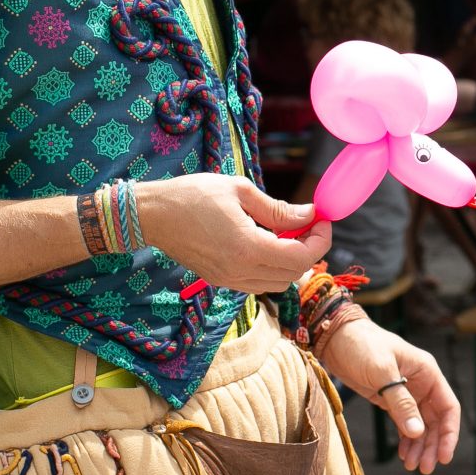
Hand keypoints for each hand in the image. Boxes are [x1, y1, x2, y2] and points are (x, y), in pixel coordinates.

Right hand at [137, 174, 331, 293]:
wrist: (153, 215)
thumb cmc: (194, 195)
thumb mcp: (241, 191)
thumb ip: (278, 209)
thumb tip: (310, 215)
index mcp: (248, 248)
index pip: (301, 257)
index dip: (320, 240)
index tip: (322, 219)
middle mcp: (240, 271)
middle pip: (294, 274)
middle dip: (310, 249)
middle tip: (309, 222)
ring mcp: (229, 280)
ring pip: (278, 282)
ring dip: (292, 260)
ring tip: (288, 231)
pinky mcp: (221, 280)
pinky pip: (259, 282)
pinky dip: (273, 266)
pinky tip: (268, 241)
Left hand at [317, 317, 460, 473]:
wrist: (335, 337)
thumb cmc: (361, 346)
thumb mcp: (382, 372)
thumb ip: (400, 402)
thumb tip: (417, 431)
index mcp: (427, 372)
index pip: (448, 407)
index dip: (449, 433)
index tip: (443, 456)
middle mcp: (420, 383)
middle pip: (436, 420)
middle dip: (432, 445)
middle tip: (424, 468)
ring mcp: (405, 392)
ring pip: (420, 424)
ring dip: (419, 446)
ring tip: (412, 466)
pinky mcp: (389, 399)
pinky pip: (404, 422)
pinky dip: (406, 439)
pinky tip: (403, 453)